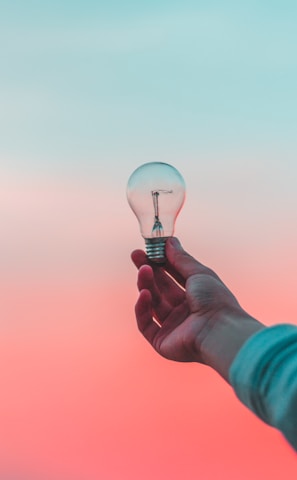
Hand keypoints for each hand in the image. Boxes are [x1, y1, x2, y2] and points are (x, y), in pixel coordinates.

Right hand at [131, 237, 263, 380]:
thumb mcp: (199, 273)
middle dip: (148, 271)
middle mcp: (183, 312)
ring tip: (143, 270)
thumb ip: (181, 259)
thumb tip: (170, 241)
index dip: (160, 262)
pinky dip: (142, 309)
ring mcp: (172, 327)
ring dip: (146, 285)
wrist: (220, 331)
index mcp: (195, 296)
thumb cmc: (215, 300)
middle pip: (160, 288)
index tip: (148, 248)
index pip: (173, 276)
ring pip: (152, 303)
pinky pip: (145, 324)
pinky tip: (144, 294)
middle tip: (136, 255)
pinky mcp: (162, 342)